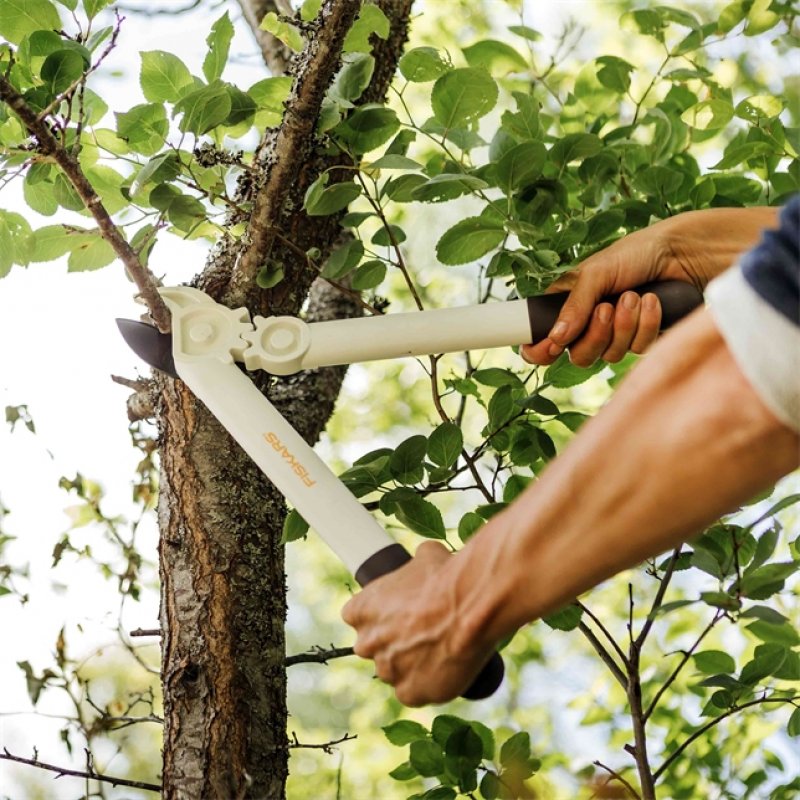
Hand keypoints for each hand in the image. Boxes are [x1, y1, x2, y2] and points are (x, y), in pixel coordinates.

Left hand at [341, 541, 494, 705]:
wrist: (471, 605)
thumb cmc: (446, 576)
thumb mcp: (425, 556)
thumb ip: (413, 566)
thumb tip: (424, 559)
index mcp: (361, 609)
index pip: (356, 616)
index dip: (378, 615)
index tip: (397, 613)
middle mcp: (367, 642)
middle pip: (373, 646)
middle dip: (392, 641)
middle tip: (421, 631)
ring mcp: (387, 670)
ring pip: (394, 671)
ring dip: (410, 664)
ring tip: (439, 649)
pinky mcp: (410, 694)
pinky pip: (413, 693)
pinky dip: (427, 685)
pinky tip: (444, 668)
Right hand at [522, 220, 694, 366]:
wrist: (682, 252)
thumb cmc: (634, 254)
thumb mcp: (596, 273)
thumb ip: (574, 306)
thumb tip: (555, 338)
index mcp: (567, 305)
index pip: (542, 340)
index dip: (541, 350)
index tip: (551, 348)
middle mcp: (589, 324)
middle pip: (578, 356)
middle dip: (595, 335)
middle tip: (606, 308)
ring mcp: (616, 334)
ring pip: (610, 356)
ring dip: (625, 325)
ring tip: (634, 295)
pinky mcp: (642, 339)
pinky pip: (638, 349)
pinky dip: (647, 325)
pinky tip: (652, 301)